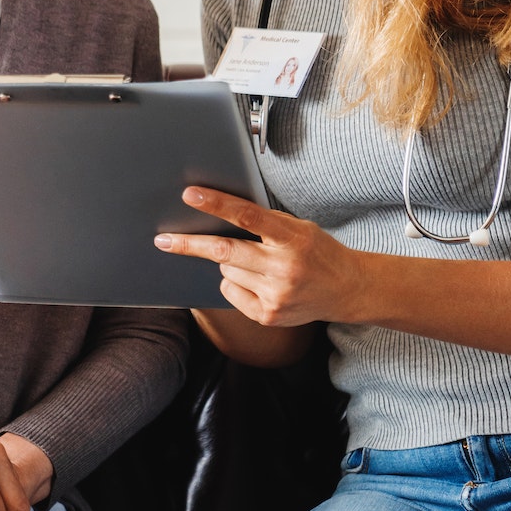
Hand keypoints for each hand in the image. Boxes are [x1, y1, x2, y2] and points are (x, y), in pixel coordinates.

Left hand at [155, 186, 370, 326]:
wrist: (348, 290)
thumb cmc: (317, 251)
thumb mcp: (298, 228)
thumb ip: (265, 224)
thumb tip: (219, 215)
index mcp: (293, 238)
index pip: (248, 216)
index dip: (216, 204)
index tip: (190, 195)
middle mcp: (284, 268)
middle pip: (225, 252)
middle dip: (190, 245)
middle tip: (163, 240)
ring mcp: (276, 295)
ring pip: (226, 271)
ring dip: (229, 263)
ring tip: (258, 264)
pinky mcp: (269, 315)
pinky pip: (231, 292)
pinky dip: (234, 282)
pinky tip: (259, 282)